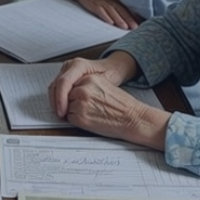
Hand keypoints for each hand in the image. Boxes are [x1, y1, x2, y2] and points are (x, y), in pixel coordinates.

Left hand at [49, 55, 167, 148]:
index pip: (71, 85)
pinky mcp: (80, 116)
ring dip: (74, 112)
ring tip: (92, 114)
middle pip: (66, 96)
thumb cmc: (122, 105)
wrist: (133, 118)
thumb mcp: (104, 86)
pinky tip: (90, 120)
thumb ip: (88, 86)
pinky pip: (69, 119)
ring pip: (66, 107)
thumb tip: (72, 91)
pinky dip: (76, 121)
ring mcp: (81, 102)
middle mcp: (83, 88)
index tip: (82, 100)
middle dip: (72, 103)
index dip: (75, 95)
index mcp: (90, 78)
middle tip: (89, 109)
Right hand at [59, 0, 139, 30]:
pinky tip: (110, 22)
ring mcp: (100, 2)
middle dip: (129, 19)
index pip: (125, 8)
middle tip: (136, 27)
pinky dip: (105, 16)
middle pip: (121, 10)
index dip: (133, 16)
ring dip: (119, 20)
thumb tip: (121, 12)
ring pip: (112, 11)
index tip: (140, 23)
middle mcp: (108, 0)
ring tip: (125, 27)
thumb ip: (112, 3)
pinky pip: (100, 11)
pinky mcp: (92, 4)